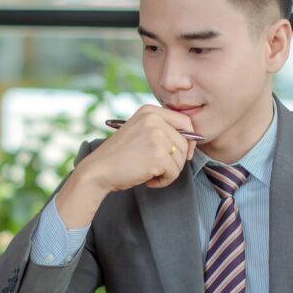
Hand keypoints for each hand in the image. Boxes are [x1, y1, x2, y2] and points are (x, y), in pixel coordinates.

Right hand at [55, 105, 194, 227]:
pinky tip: (147, 179)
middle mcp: (154, 119)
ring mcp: (156, 136)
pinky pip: (174, 173)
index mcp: (150, 111)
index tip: (182, 154)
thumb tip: (194, 138)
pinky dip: (163, 181)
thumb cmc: (119, 156)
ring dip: (168, 172)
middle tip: (155, 167)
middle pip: (185, 143)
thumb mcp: (139, 132)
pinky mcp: (158, 155)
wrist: (98, 171)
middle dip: (175, 161)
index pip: (186, 122)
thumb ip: (162, 130)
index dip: (188, 140)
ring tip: (148, 172)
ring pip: (180, 160)